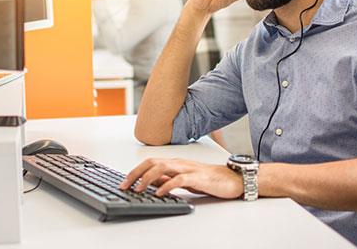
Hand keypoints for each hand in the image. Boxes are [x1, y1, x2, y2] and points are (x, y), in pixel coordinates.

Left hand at [119, 158, 243, 198]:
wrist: (231, 179)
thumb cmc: (208, 179)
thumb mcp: (183, 180)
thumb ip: (168, 180)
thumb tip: (151, 183)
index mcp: (174, 163)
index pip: (150, 163)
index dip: (135, 171)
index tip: (124, 182)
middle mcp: (179, 163)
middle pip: (152, 162)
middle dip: (136, 173)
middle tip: (125, 185)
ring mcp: (188, 168)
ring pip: (163, 167)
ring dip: (148, 178)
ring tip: (139, 188)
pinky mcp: (197, 177)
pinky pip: (179, 179)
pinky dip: (167, 185)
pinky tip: (160, 192)